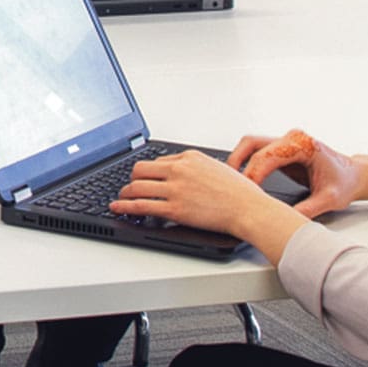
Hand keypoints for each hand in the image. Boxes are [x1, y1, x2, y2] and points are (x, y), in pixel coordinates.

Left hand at [110, 149, 288, 250]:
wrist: (249, 209)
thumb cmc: (241, 193)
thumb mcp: (217, 167)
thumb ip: (197, 167)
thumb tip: (184, 171)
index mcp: (190, 157)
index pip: (159, 160)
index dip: (149, 171)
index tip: (144, 177)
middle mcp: (179, 169)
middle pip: (140, 169)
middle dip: (133, 179)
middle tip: (130, 186)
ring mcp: (175, 189)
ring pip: (136, 186)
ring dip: (125, 193)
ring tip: (122, 198)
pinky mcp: (174, 209)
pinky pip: (141, 205)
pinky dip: (125, 206)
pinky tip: (118, 207)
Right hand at [228, 130, 367, 217]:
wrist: (356, 175)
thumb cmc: (346, 182)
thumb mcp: (329, 200)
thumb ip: (307, 210)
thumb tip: (284, 220)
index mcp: (303, 145)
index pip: (268, 155)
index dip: (253, 174)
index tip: (246, 191)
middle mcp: (292, 139)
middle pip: (253, 143)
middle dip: (238, 164)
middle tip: (230, 185)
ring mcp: (286, 142)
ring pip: (251, 144)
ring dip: (238, 160)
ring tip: (231, 182)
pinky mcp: (282, 149)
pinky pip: (257, 151)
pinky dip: (246, 163)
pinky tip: (243, 180)